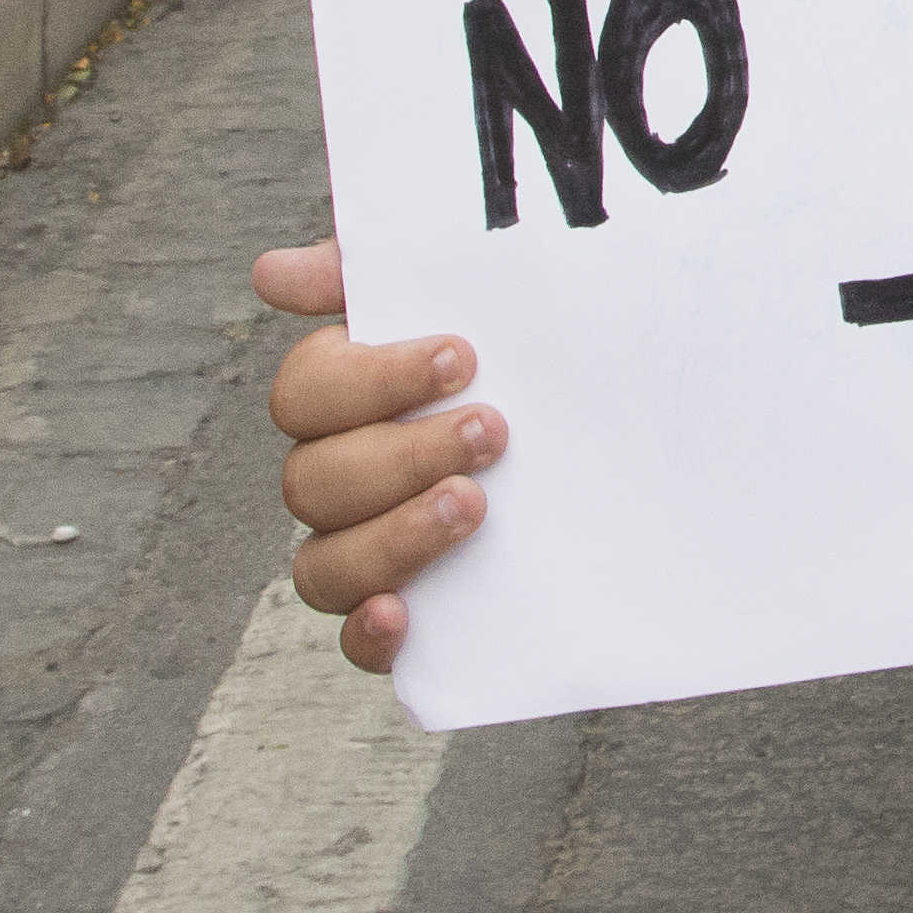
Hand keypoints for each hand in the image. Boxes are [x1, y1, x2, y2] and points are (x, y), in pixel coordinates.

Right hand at [257, 236, 497, 673]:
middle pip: (315, 480)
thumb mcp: (481, 297)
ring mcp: (371, 551)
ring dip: (392, 536)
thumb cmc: (536, 352)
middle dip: (402, 454)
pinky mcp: (416, 617)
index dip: (373, 379)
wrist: (639, 439)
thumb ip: (382, 269)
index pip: (307, 393)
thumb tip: (273, 272)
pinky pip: (354, 643)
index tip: (462, 356)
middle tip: (493, 432)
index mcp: (346, 399)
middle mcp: (343, 478)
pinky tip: (401, 615)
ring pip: (323, 564)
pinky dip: (367, 633)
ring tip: (474, 505)